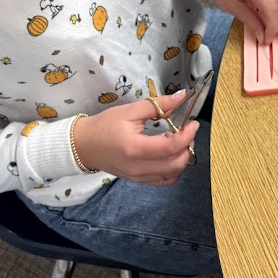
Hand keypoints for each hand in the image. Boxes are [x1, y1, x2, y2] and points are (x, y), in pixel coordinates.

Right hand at [73, 91, 198, 186]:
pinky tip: (169, 154)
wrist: (84, 146)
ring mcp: (139, 177)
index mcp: (135, 148)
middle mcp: (138, 168)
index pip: (170, 147)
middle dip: (188, 147)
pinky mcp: (139, 181)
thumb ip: (158, 104)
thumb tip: (182, 96)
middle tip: (186, 132)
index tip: (193, 124)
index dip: (187, 135)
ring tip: (176, 142)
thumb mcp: (129, 110)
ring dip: (182, 159)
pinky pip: (165, 181)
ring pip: (173, 175)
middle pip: (176, 165)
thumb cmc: (104, 125)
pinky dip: (174, 169)